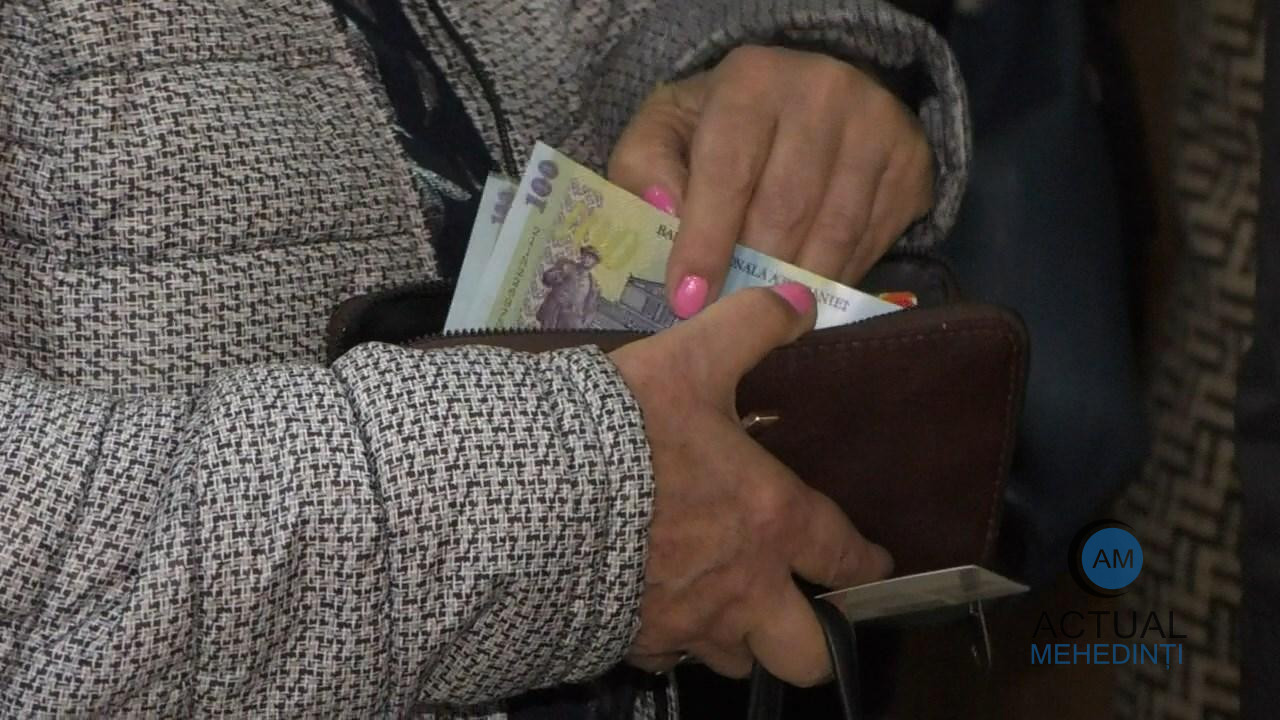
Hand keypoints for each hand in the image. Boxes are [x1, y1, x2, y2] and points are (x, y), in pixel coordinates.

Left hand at [609, 45, 934, 317]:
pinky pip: (873, 239)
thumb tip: (666, 214)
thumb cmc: (718, 127)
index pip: (728, 172)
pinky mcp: (911, 159)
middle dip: (751, 274)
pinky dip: (837, 277)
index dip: (706, 243)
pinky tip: (807, 292)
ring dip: (796, 285)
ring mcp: (877, 123)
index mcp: (752, 77)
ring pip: (836, 231)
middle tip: (726, 321)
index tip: (688, 301)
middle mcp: (823, 89)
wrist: (800, 99)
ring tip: (766, 316)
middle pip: (786, 208)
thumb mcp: (665, 133)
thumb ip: (645, 170)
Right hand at [609, 284, 892, 684]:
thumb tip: (800, 302)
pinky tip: (658, 611)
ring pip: (738, 661)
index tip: (872, 565)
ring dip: (740, 639)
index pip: (843, 557)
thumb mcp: (691, 358)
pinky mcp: (634, 643)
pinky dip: (673, 641)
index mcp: (770, 521)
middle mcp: (742, 588)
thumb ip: (751, 325)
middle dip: (814, 640)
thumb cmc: (624, 429)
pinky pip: (669, 659)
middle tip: (800, 611)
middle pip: (807, 654)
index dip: (865, 564)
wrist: (531, 492)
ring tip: (725, 608)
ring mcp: (688, 625)